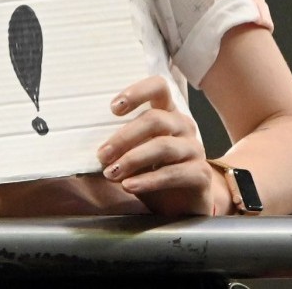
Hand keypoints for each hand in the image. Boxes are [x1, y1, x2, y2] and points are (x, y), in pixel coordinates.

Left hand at [97, 75, 215, 215]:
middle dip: (123, 137)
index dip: (137, 92)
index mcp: (167, 112)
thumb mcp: (133, 152)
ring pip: (163, 146)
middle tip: (102, 155)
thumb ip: (119, 143)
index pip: (158, 87)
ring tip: (111, 173)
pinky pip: (174, 173)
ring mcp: (195, 149)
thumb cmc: (152, 171)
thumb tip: (89, 143)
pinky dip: (148, 180)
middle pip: (154, 120)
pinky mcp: (201, 174)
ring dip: (132, 159)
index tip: (113, 108)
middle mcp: (183, 125)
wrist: (182, 204)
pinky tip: (129, 186)